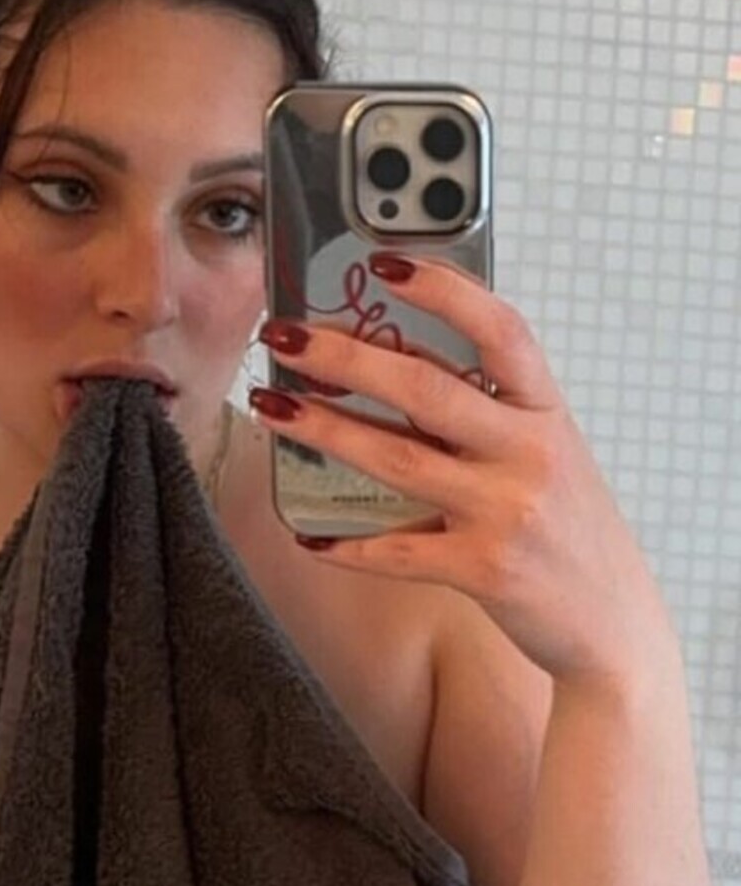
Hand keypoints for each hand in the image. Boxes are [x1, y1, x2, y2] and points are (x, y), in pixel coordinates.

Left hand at [251, 253, 674, 688]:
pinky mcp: (483, 570)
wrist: (612, 623)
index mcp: (545, 413)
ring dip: (324, 429)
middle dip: (344, 356)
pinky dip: (346, 545)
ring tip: (272, 407)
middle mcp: (529, 454)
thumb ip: (486, 409)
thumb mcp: (544, 452)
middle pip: (425, 389)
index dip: (443, 290)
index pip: (500, 329)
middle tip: (285, 337)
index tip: (384, 263)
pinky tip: (308, 535)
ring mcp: (506, 512)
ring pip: (396, 459)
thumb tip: (390, 359)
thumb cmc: (567, 527)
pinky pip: (396, 551)